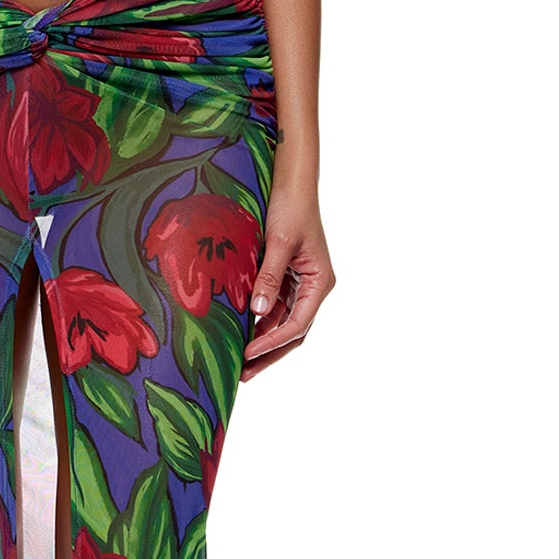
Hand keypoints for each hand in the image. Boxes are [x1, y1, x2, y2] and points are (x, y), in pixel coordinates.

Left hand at [242, 180, 334, 380]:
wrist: (291, 183)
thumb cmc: (290, 208)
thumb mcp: (279, 243)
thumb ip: (268, 278)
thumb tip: (257, 312)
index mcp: (320, 283)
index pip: (297, 325)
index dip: (272, 343)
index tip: (247, 355)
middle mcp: (312, 288)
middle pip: (291, 332)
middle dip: (268, 354)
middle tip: (243, 375)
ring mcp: (299, 284)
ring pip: (281, 323)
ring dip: (261, 341)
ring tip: (238, 362)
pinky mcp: (285, 278)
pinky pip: (272, 307)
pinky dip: (257, 322)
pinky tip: (239, 333)